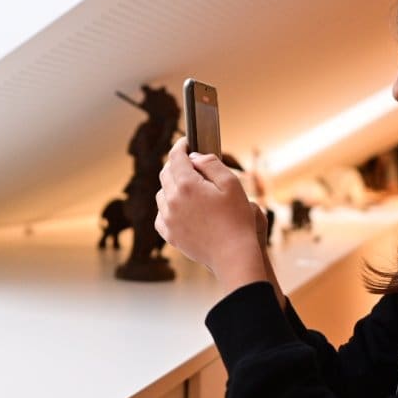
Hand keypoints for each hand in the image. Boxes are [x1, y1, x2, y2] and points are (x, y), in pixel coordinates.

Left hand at [155, 137, 267, 293]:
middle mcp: (172, 200)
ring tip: (188, 188)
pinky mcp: (169, 235)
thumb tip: (193, 157)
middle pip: (166, 173)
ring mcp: (168, 218)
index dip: (180, 146)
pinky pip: (161, 214)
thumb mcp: (230, 184)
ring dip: (172, 186)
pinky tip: (181, 208)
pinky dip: (168, 207)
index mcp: (187, 185)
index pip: (176, 157)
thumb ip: (210, 164)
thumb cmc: (236, 219)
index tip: (186, 142)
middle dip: (176, 165)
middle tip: (190, 164)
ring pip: (162, 194)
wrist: (233, 255)